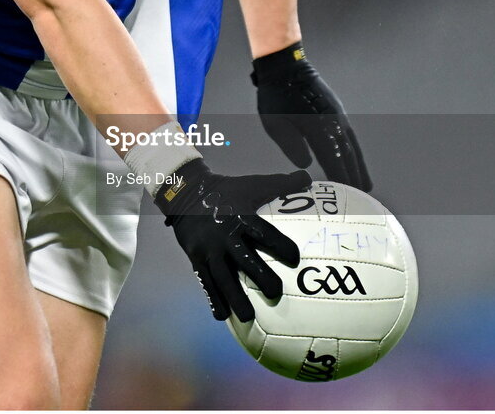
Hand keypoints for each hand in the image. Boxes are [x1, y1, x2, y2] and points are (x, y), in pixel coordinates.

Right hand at [154, 159, 310, 320]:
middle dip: (261, 279)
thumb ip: (281, 183)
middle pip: (246, 261)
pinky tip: (223, 316)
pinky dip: (214, 300)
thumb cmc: (227, 190)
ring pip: (223, 279)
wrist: (186, 192)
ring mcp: (209, 250)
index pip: (264, 233)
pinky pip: (206, 283)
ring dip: (235, 300)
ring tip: (248, 317)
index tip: (296, 259)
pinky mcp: (196, 259)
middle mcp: (225, 236)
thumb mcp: (252, 183)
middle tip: (276, 293)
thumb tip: (308, 177)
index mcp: (242, 217)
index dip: (281, 246)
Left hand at [252, 42, 372, 190]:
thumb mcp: (274, 123)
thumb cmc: (275, 96)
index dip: (340, 179)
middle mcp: (333, 123)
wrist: (286, 67)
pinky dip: (356, 151)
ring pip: (352, 146)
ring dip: (359, 166)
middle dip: (354, 178)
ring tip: (366, 185)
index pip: (332, 160)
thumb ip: (290, 144)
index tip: (347, 197)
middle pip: (347, 156)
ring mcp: (338, 116)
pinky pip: (351, 136)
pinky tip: (356, 159)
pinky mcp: (337, 111)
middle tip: (361, 200)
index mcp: (317, 128)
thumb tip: (306, 164)